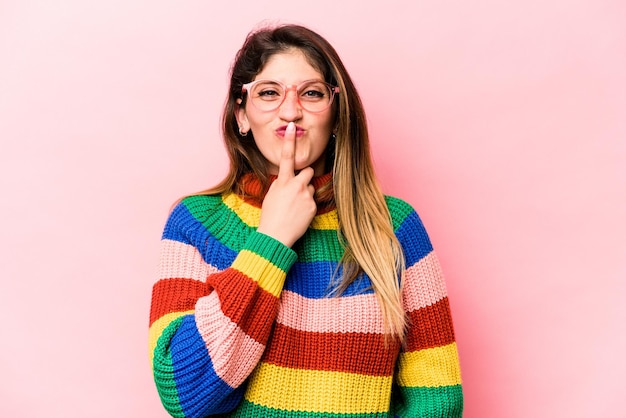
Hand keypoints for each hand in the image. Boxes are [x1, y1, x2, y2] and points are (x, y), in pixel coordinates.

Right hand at [257, 122, 315, 246]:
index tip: (292, 127)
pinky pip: (313, 201)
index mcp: (283, 181)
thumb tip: (289, 179)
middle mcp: (296, 186)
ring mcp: (306, 196)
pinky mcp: (313, 207)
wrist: (276, 235)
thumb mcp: (272, 195)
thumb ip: (281, 184)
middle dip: (305, 176)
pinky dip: (307, 206)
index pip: (287, 157)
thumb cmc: (270, 216)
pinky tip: (299, 215)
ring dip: (306, 193)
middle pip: (308, 171)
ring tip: (295, 206)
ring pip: (311, 187)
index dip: (290, 141)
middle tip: (297, 188)